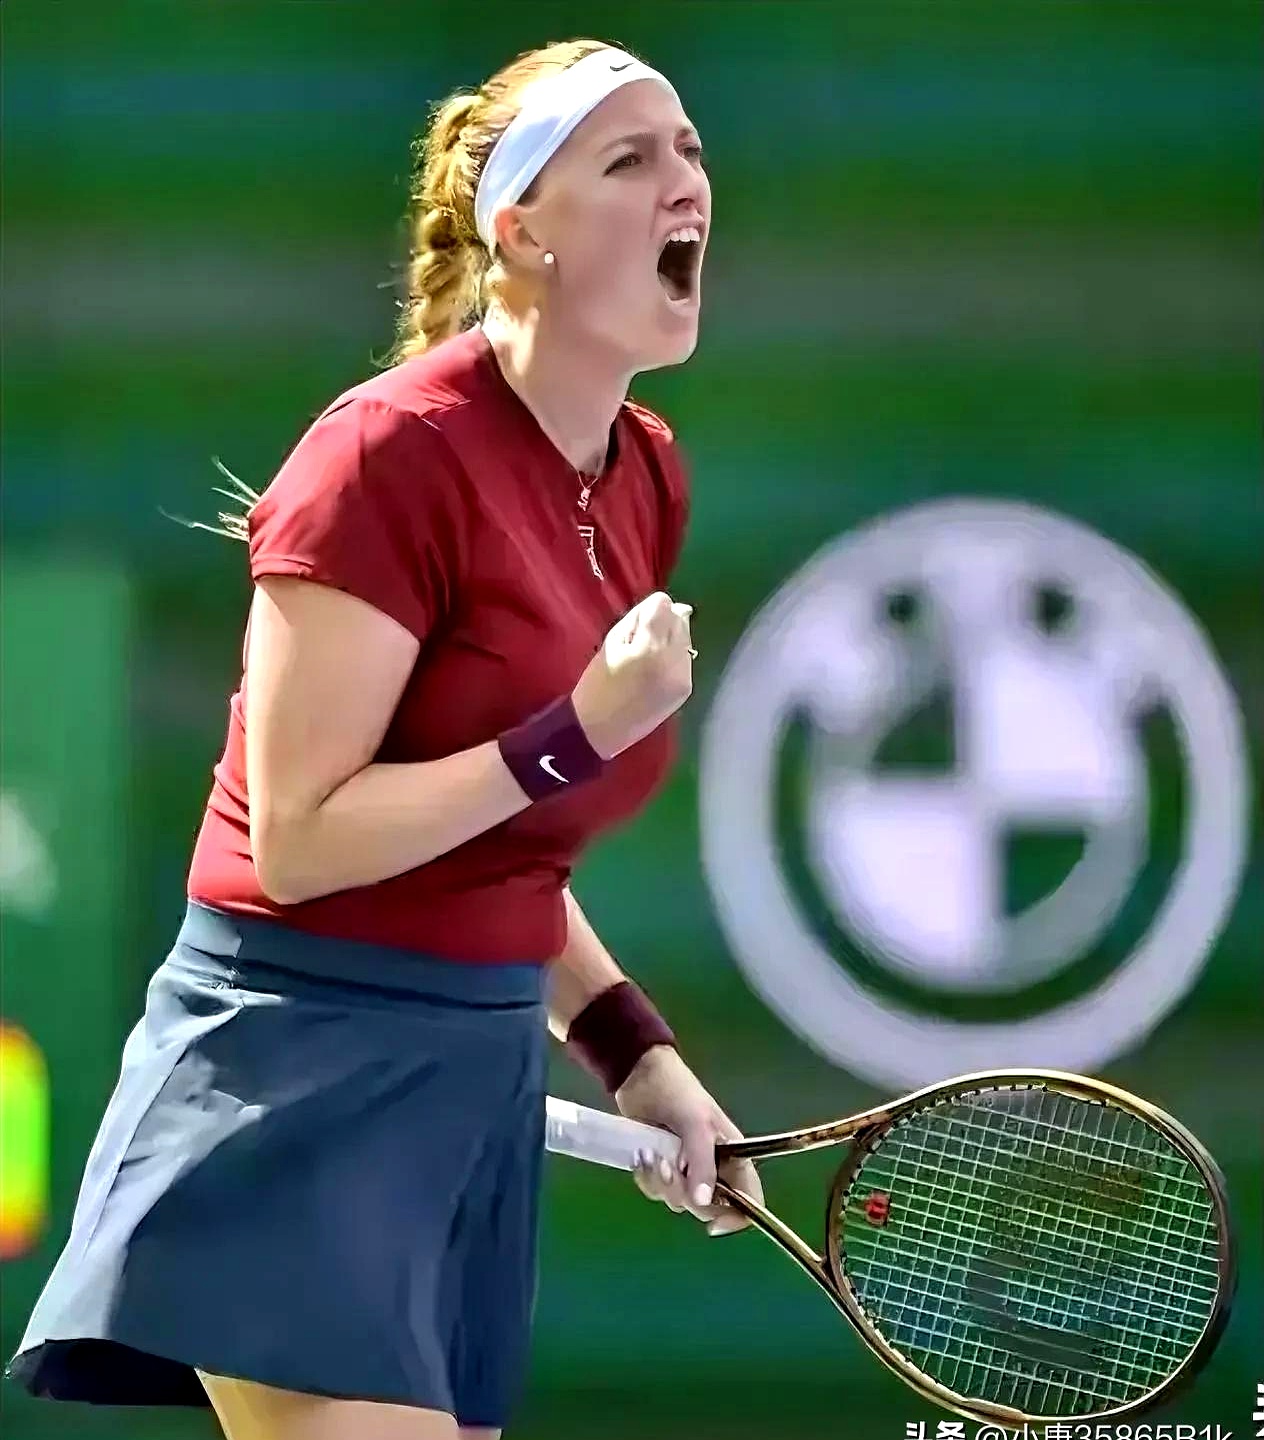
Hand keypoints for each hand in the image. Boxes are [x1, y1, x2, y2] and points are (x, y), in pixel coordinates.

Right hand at [571, 592, 694, 759]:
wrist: (600, 730)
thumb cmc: (597, 683)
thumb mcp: (611, 642)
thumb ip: (641, 619)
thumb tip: (672, 605)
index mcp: (649, 646)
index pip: (664, 604)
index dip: (649, 610)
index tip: (636, 628)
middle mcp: (673, 658)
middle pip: (679, 619)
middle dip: (662, 624)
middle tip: (640, 644)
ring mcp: (683, 675)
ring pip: (686, 638)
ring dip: (670, 641)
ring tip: (647, 660)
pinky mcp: (686, 689)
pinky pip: (685, 659)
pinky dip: (673, 659)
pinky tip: (655, 674)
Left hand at [614, 1046, 763, 1236]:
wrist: (640, 1075)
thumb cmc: (679, 1092)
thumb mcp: (696, 1124)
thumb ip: (703, 1164)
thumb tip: (704, 1204)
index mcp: (733, 1156)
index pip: (750, 1199)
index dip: (738, 1218)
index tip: (712, 1224)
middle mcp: (713, 1168)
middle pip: (707, 1207)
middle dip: (682, 1191)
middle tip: (667, 1165)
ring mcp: (687, 1170)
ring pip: (678, 1201)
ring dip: (660, 1182)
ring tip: (649, 1153)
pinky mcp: (663, 1168)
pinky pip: (657, 1192)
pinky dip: (647, 1178)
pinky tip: (641, 1155)